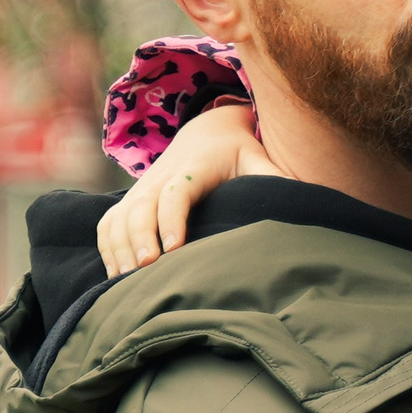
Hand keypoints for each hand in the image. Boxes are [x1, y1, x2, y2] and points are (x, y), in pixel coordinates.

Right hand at [97, 105, 280, 275]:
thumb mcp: (259, 158)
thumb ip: (275, 178)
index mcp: (194, 168)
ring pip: (119, 217)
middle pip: (140, 206)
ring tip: (126, 282)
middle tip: (147, 270)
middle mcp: (161, 176)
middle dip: (140, 238)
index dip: (172, 219)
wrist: (207, 130)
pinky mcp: (131, 199)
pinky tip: (115, 276)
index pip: (177, 193)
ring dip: (119, 249)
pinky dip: (107, 248)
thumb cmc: (238, 152)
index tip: (174, 248)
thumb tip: (305, 198)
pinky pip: (108, 223)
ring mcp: (142, 188)